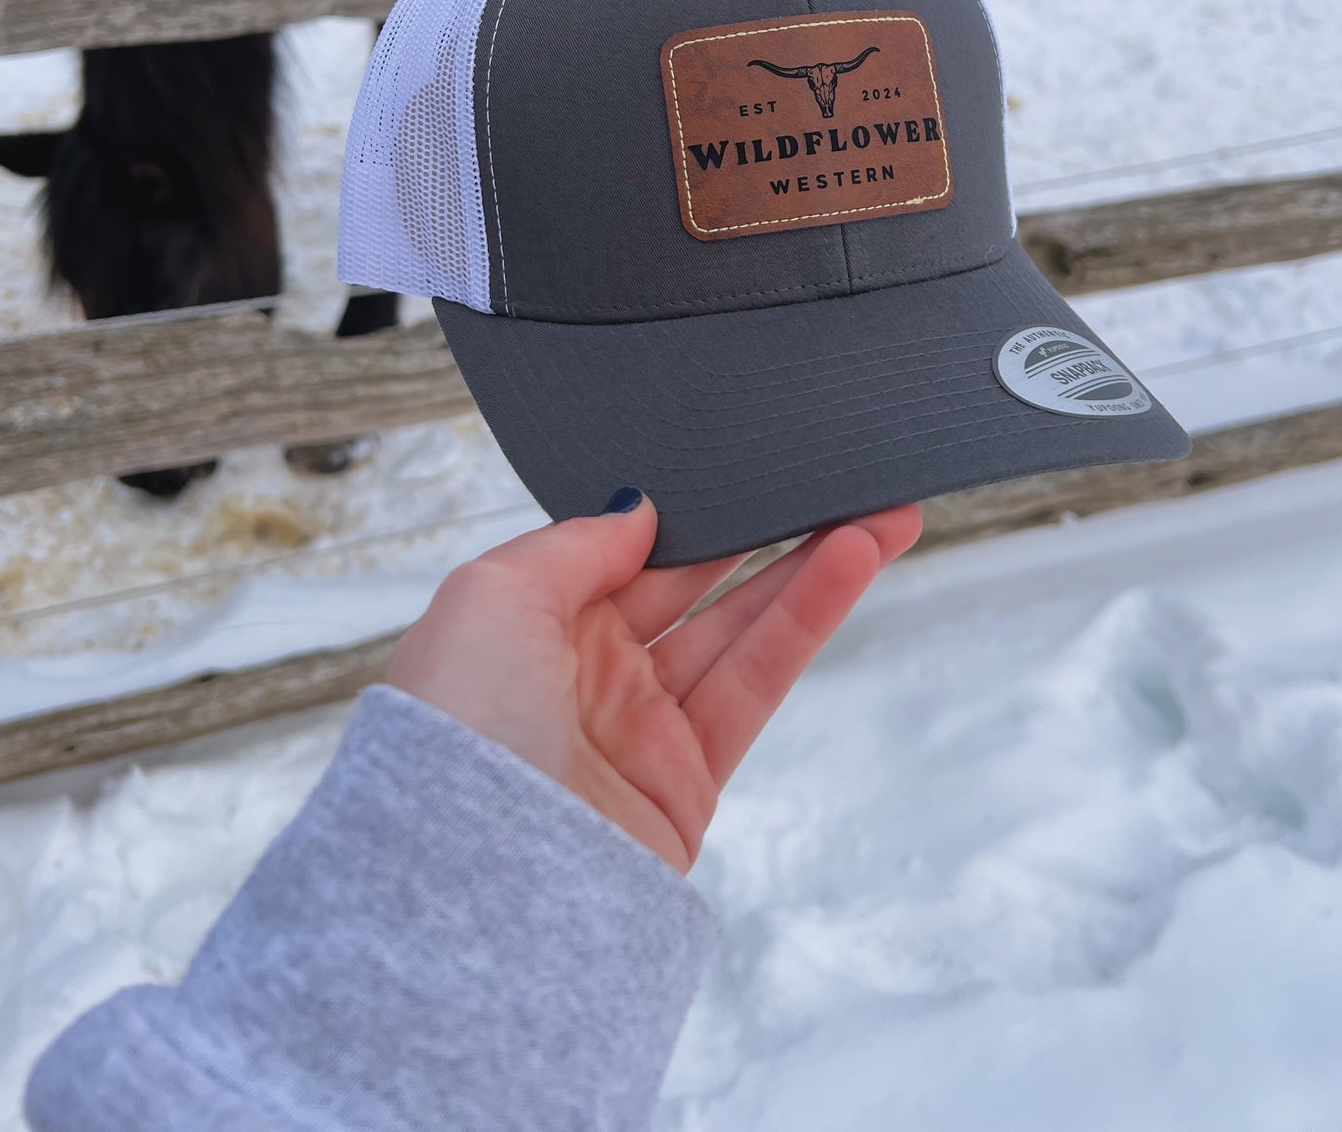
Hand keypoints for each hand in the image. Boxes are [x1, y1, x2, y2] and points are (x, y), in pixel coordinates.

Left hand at [386, 495, 922, 872]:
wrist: (482, 880)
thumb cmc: (461, 728)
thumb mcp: (493, 595)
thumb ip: (575, 543)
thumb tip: (639, 511)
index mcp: (526, 624)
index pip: (620, 550)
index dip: (683, 509)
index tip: (737, 462)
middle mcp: (582, 671)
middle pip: (692, 582)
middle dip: (761, 531)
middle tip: (831, 478)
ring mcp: (638, 727)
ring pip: (740, 626)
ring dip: (810, 567)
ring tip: (880, 513)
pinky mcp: (687, 779)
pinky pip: (758, 681)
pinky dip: (809, 620)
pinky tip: (851, 563)